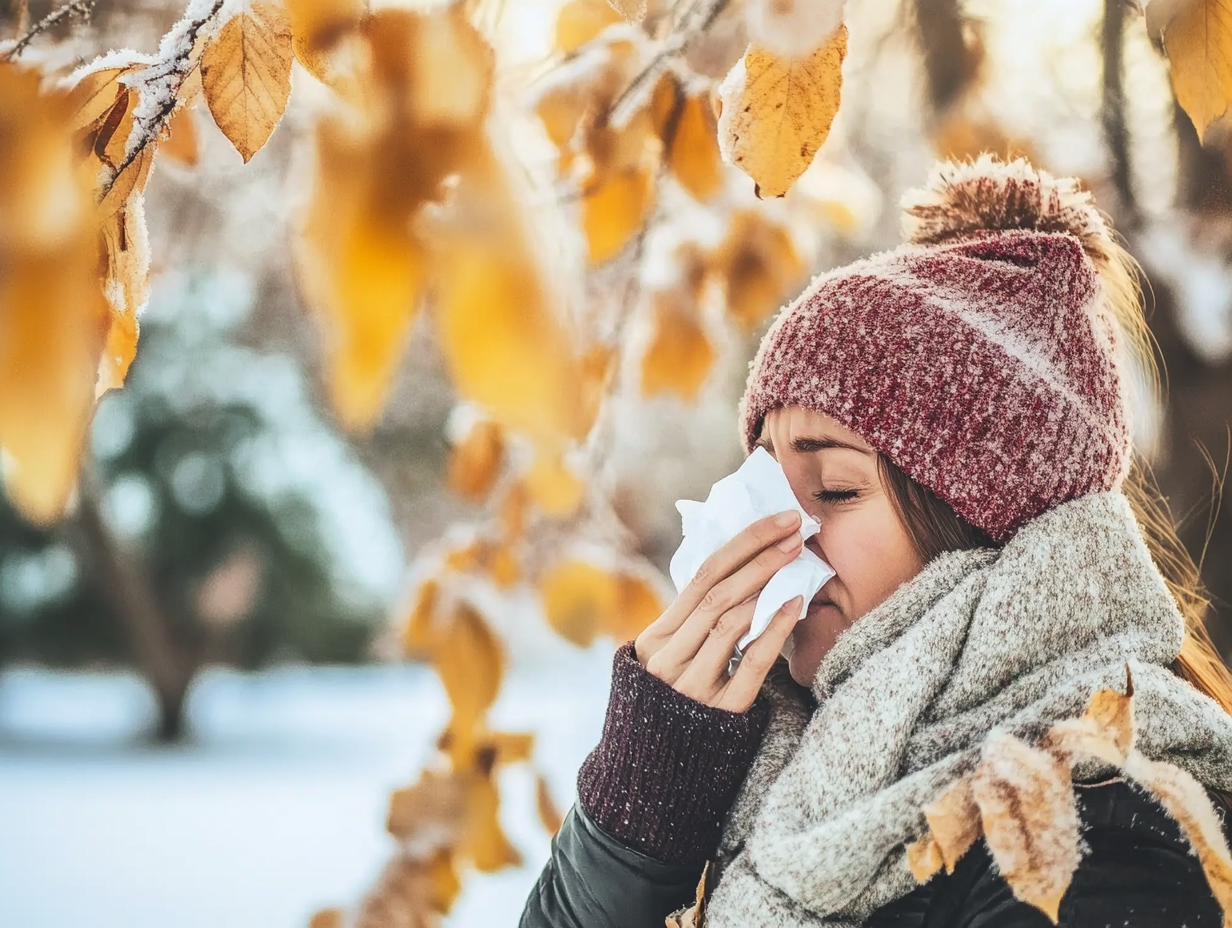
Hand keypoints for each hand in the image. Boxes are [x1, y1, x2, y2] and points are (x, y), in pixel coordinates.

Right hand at [634, 511, 803, 711]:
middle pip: (718, 592)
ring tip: (796, 561)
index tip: (776, 520)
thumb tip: (733, 574)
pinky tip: (795, 605)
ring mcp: (692, 686)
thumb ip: (688, 626)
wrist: (651, 784)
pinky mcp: (719, 712)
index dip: (742, 544)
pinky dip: (775, 629)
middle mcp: (667, 659)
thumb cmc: (668, 713)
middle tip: (795, 530)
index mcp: (652, 640)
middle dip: (761, 555)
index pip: (700, 576)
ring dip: (768, 584)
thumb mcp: (664, 664)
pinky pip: (751, 663)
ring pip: (731, 621)